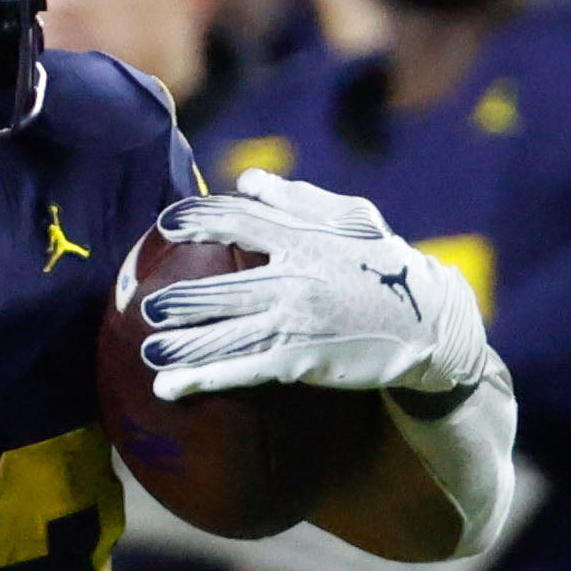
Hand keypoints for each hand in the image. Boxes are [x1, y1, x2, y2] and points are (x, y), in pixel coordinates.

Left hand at [138, 173, 495, 401]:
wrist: (430, 322)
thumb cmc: (386, 264)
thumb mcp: (351, 218)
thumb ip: (296, 199)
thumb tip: (245, 181)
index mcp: (304, 237)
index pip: (240, 221)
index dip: (198, 220)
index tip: (165, 224)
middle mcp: (295, 278)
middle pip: (224, 286)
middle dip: (181, 298)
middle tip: (141, 303)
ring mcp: (298, 321)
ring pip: (227, 334)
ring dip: (183, 344)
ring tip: (147, 348)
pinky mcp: (303, 359)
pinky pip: (243, 370)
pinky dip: (204, 380)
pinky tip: (170, 389)